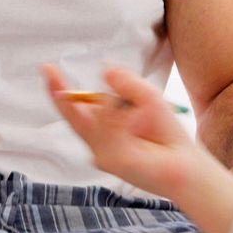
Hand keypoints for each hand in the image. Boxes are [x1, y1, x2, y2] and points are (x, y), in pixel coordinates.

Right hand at [44, 63, 232, 232]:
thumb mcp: (147, 97)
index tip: (48, 68)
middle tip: (49, 71)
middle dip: (61, 93)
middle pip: (71, 116)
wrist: (184, 163)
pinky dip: (125, 120)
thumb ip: (127, 83)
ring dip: (115, 108)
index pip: (76, 106)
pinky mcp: (112, 160)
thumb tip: (105, 70)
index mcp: (102, 126)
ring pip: (95, 120)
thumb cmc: (165, 133)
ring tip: (142, 113)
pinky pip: (110, 131)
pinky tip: (141, 120)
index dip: (60, 88)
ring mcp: (102, 152)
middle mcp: (97, 141)